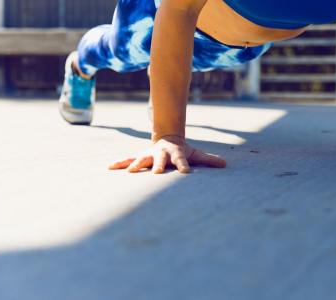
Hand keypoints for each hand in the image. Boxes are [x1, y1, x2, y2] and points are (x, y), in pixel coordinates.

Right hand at [108, 135, 226, 173]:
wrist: (167, 138)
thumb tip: (225, 164)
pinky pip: (128, 160)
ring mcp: (149, 155)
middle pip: (160, 160)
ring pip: (141, 159)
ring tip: (130, 172)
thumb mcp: (196, 154)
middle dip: (158, 166)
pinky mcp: (139, 157)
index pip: (182, 161)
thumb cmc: (183, 151)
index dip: (184, 166)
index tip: (185, 173)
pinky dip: (119, 163)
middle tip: (156, 173)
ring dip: (135, 165)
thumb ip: (209, 160)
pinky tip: (109, 168)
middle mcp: (161, 154)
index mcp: (176, 154)